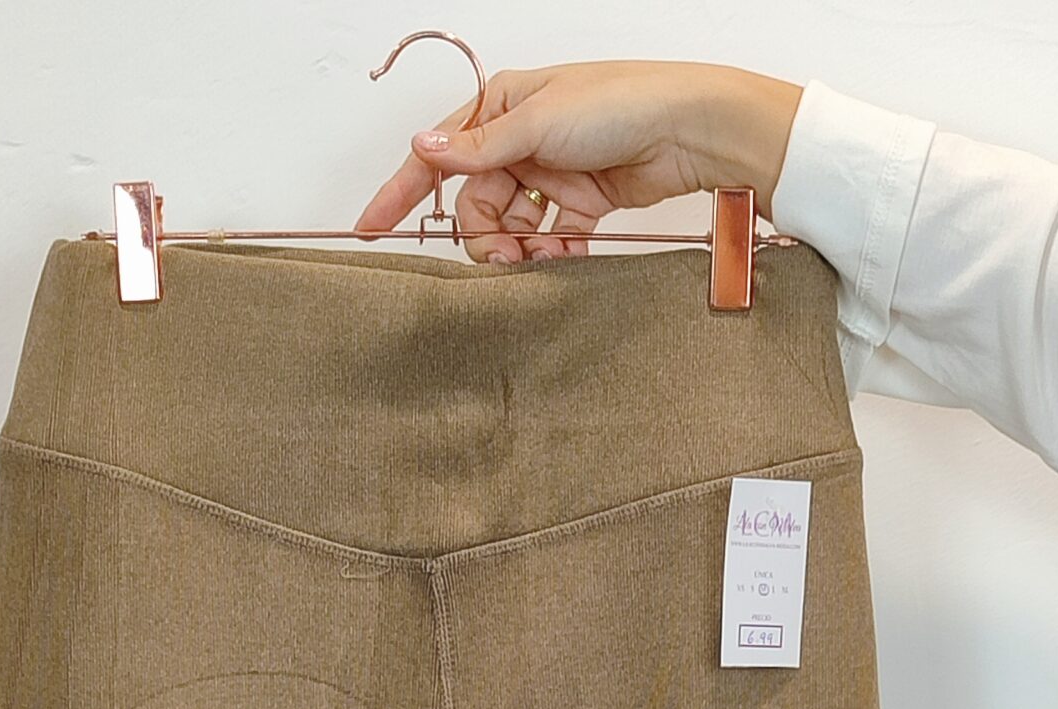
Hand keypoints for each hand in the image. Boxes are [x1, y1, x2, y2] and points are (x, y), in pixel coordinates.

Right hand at [353, 60, 803, 260]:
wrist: (687, 130)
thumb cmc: (620, 102)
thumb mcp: (538, 120)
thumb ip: (479, 147)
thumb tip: (424, 147)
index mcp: (501, 107)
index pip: (439, 154)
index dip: (402, 191)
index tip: (371, 225)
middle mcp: (520, 139)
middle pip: (476, 203)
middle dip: (486, 234)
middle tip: (505, 254)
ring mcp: (549, 173)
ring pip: (509, 226)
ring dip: (520, 249)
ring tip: (544, 256)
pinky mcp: (578, 204)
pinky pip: (545, 238)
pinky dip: (550, 254)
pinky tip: (564, 257)